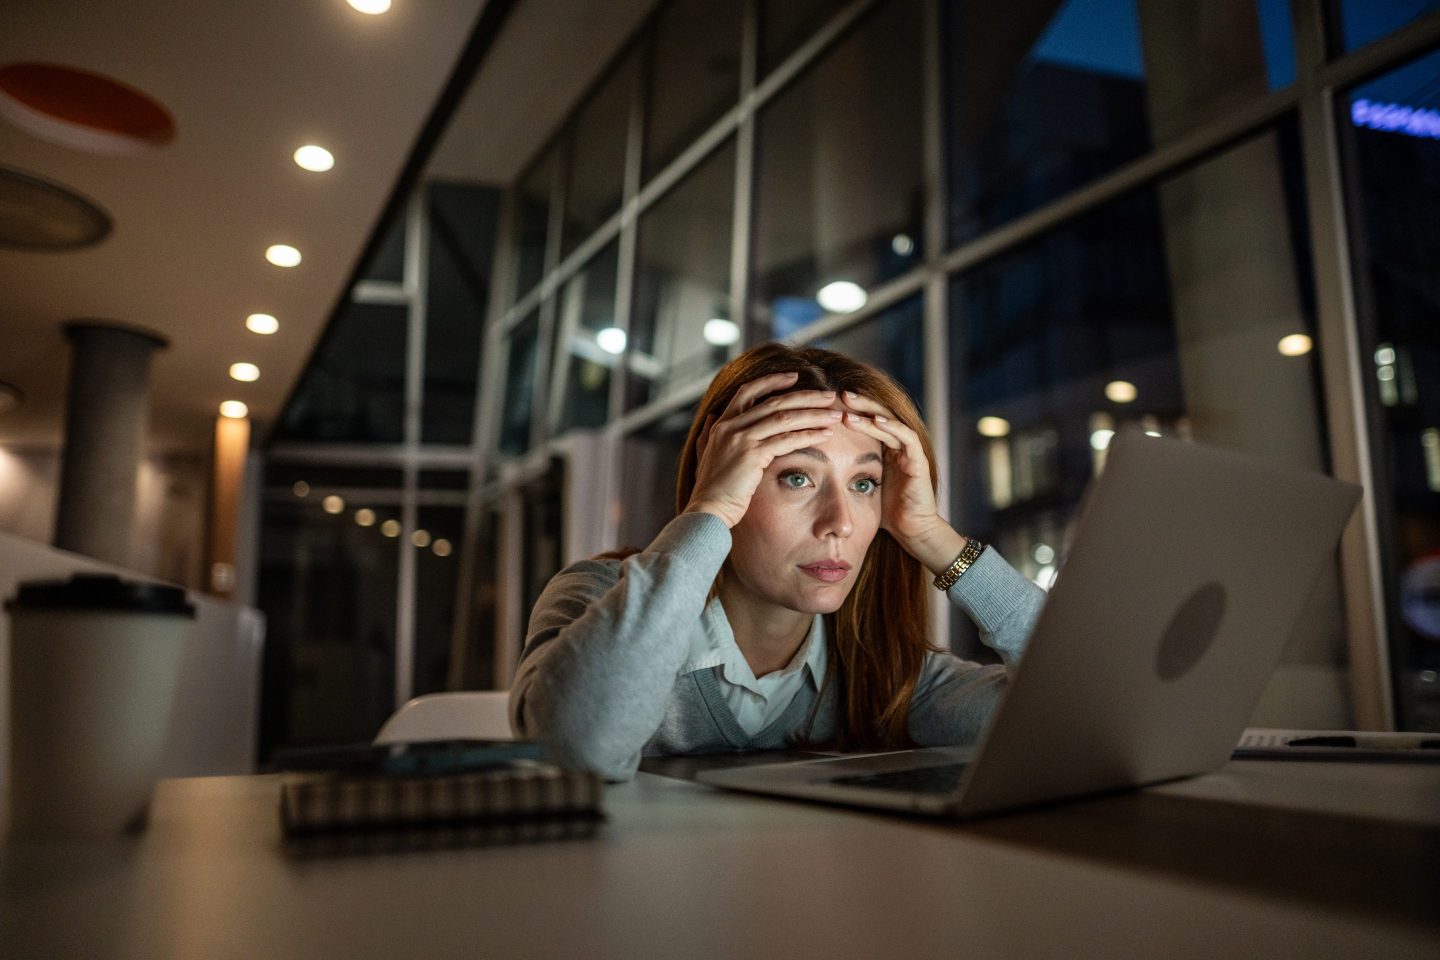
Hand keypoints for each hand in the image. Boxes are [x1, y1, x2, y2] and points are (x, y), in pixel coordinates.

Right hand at [684, 372, 842, 528]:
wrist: (707, 510)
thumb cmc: (711, 488)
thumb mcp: (706, 454)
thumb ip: (708, 434)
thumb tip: (712, 416)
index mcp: (722, 424)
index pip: (747, 391)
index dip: (772, 381)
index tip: (794, 377)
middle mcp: (730, 426)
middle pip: (774, 402)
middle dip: (805, 397)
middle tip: (829, 396)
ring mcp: (741, 439)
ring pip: (784, 418)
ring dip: (814, 415)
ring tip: (835, 415)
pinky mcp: (752, 455)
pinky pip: (787, 440)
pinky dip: (808, 435)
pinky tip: (824, 435)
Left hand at [839, 392, 968, 575]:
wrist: (912, 531)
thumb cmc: (886, 512)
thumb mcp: (861, 487)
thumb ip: (847, 474)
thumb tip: (815, 469)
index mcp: (885, 449)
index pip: (867, 422)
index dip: (850, 411)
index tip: (828, 404)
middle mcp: (898, 446)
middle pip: (878, 414)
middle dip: (858, 403)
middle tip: (837, 393)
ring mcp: (910, 452)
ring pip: (889, 422)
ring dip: (869, 411)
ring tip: (849, 403)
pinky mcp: (919, 460)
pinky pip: (906, 437)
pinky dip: (891, 427)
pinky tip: (875, 420)